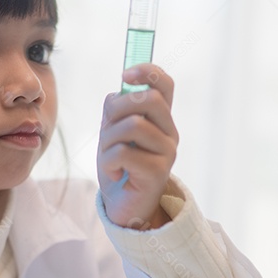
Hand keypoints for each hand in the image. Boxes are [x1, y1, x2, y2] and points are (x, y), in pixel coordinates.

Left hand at [97, 63, 178, 228]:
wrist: (123, 206)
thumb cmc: (118, 166)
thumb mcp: (113, 132)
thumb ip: (118, 109)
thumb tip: (121, 88)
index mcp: (161, 118)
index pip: (165, 84)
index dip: (147, 71)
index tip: (125, 75)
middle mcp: (169, 132)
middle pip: (147, 99)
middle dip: (116, 109)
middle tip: (107, 128)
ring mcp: (167, 152)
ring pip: (131, 125)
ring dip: (108, 140)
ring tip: (109, 156)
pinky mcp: (158, 172)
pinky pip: (123, 152)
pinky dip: (108, 162)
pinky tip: (114, 172)